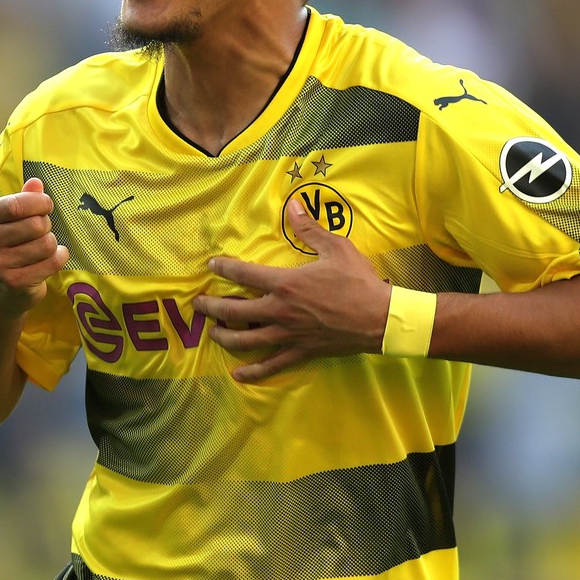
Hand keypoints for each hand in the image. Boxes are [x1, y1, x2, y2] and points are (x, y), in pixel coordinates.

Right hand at [0, 177, 68, 315]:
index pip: (16, 205)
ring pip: (47, 244)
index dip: (39, 202)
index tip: (46, 206)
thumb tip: (36, 182)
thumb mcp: (9, 222)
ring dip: (52, 244)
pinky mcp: (15, 283)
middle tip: (41, 232)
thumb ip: (23, 201)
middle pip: (36, 224)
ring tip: (42, 248)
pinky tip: (52, 259)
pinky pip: (53, 262)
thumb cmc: (7, 249)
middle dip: (46, 225)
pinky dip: (60, 257)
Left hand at [199, 199, 392, 381]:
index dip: (224, 267)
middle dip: (212, 308)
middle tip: (199, 305)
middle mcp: (280, 311)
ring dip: (225, 336)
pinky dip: (253, 371)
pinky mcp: (300, 352)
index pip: (244, 274)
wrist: (380, 318)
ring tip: (213, 333)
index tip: (212, 264)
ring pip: (246, 340)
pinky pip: (271, 365)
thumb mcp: (335, 248)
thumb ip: (309, 229)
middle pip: (234, 311)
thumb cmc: (358, 281)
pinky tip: (238, 374)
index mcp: (285, 284)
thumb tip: (293, 206)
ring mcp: (288, 335)